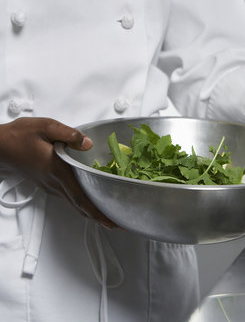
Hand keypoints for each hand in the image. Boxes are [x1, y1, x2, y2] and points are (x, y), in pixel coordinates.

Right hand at [0, 117, 115, 228]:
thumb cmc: (19, 136)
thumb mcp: (46, 127)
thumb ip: (69, 135)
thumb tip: (88, 143)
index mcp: (57, 171)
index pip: (80, 197)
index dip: (97, 212)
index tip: (111, 221)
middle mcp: (54, 183)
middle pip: (80, 205)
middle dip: (99, 217)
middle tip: (117, 224)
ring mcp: (49, 186)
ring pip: (74, 203)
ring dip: (91, 211)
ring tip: (107, 215)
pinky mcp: (46, 184)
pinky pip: (68, 197)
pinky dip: (81, 203)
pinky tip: (89, 201)